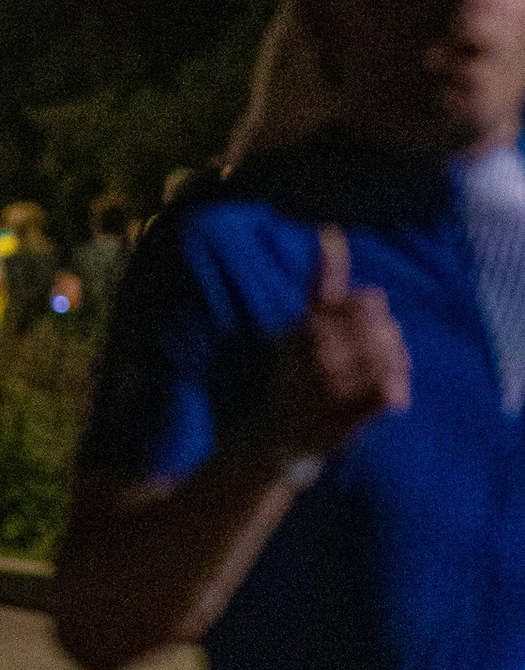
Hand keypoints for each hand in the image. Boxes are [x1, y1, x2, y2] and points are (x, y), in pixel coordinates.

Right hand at [264, 224, 409, 466]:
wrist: (273, 438)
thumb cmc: (294, 371)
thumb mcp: (304, 322)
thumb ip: (323, 279)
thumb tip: (330, 231)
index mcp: (305, 327)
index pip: (363, 302)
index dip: (374, 313)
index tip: (371, 326)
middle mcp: (313, 354)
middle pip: (378, 330)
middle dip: (390, 339)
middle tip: (391, 352)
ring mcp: (327, 387)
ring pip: (384, 359)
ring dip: (396, 364)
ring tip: (394, 374)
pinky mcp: (341, 417)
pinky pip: (382, 393)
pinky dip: (394, 391)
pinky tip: (396, 398)